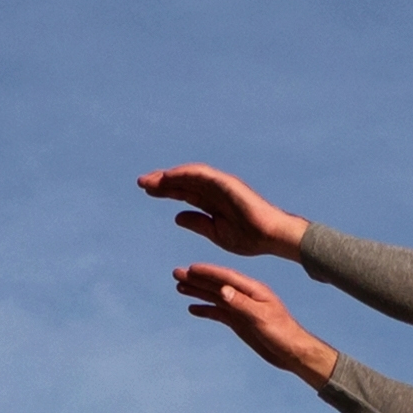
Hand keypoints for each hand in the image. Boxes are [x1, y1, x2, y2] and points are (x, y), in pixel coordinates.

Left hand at [136, 162, 307, 259]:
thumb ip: (197, 223)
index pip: (185, 192)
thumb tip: (177, 217)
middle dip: (163, 181)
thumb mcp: (216, 233)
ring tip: (150, 180)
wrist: (271, 237)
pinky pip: (201, 174)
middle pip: (184, 182)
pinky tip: (169, 176)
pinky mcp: (227, 183)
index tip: (148, 192)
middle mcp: (216, 190)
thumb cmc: (249, 238)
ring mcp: (221, 185)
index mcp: (213, 202)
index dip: (167, 191)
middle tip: (142, 182)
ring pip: (190, 176)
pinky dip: (184, 173)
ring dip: (170, 176)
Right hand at [178, 262, 338, 381]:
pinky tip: (193, 308)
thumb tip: (222, 290)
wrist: (292, 352)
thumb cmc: (281, 333)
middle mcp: (245, 296)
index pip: (226, 278)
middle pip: (217, 285)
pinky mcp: (240, 322)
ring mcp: (242, 309)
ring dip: (198, 291)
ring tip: (179, 287)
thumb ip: (241, 303)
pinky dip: (206, 309)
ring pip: (215, 297)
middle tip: (176, 273)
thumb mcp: (260, 317)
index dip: (208, 272)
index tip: (190, 268)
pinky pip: (219, 313)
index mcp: (253, 290)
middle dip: (197, 279)